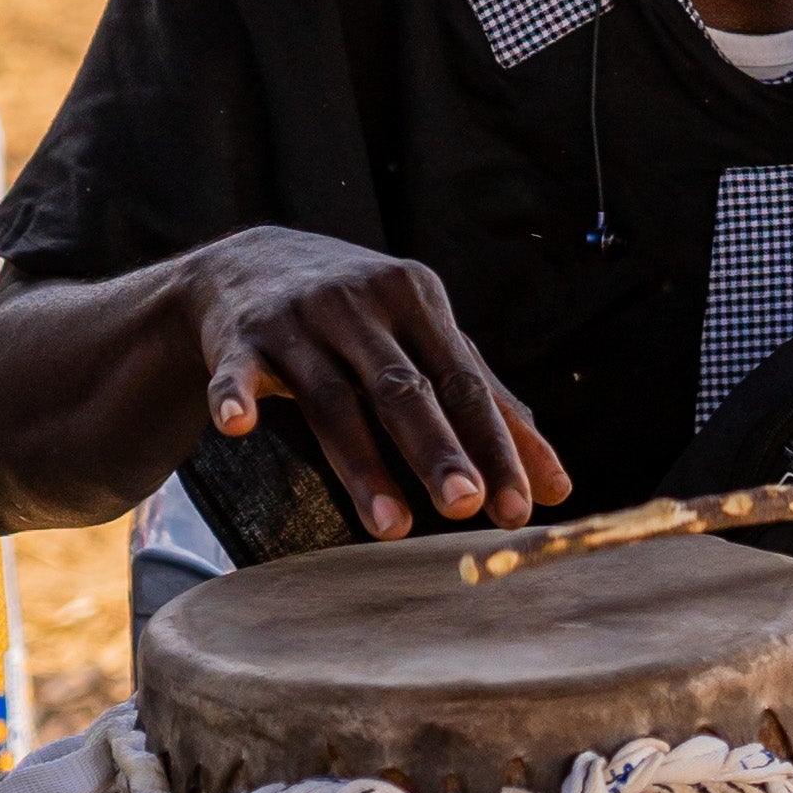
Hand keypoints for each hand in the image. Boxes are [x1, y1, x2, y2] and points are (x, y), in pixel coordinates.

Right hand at [178, 230, 564, 539]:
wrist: (250, 265)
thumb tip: (556, 487)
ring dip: (361, 463)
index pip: (464, 384)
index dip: (494, 445)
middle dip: (437, 449)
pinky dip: (236, 396)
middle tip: (467, 507)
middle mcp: (360, 306)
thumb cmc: (363, 317)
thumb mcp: (424, 338)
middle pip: (403, 388)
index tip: (521, 507)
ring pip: (331, 398)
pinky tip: (239, 427)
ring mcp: (298, 321)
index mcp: (417, 302)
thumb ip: (487, 405)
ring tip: (393, 528)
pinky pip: (236, 372)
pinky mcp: (239, 339)